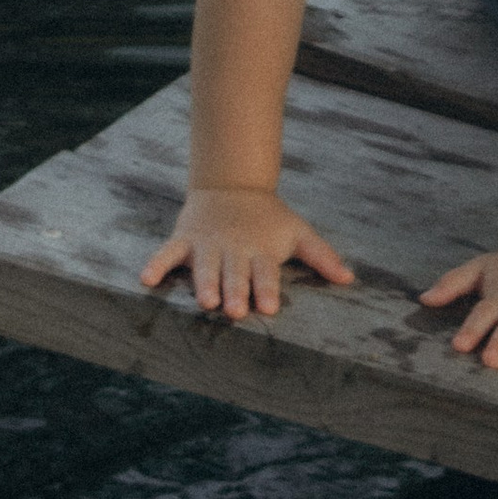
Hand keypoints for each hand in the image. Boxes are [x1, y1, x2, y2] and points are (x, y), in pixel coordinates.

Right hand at [141, 185, 355, 320]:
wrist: (232, 187)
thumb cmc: (268, 219)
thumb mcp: (298, 232)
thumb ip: (321, 256)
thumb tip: (350, 279)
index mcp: (261, 251)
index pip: (266, 273)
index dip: (267, 288)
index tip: (270, 307)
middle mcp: (234, 250)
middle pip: (235, 273)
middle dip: (236, 291)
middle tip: (236, 311)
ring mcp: (207, 245)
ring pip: (205, 267)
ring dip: (204, 283)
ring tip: (205, 301)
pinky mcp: (184, 240)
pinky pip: (167, 252)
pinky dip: (156, 264)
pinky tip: (147, 280)